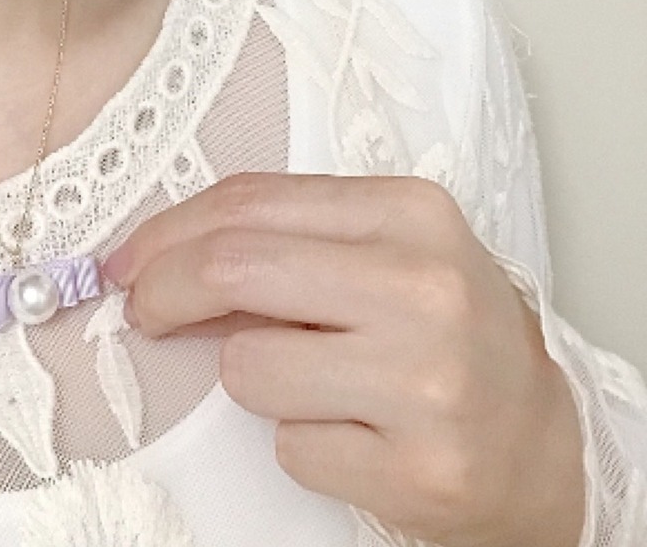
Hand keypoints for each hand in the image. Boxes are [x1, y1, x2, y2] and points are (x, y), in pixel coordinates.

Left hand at [101, 173, 585, 546]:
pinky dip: (298, 440)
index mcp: (409, 212)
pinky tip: (349, 431)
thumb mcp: (380, 249)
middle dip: (162, 290)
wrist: (543, 441)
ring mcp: (425, 381)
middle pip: (232, 268)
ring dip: (249, 376)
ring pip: (246, 366)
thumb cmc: (443, 330)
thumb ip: (282, 237)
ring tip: (310, 380)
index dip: (166, 231)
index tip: (129, 260)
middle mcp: (424, 287)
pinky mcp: (420, 469)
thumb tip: (155, 257)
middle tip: (145, 311)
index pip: (248, 202)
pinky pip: (288, 446)